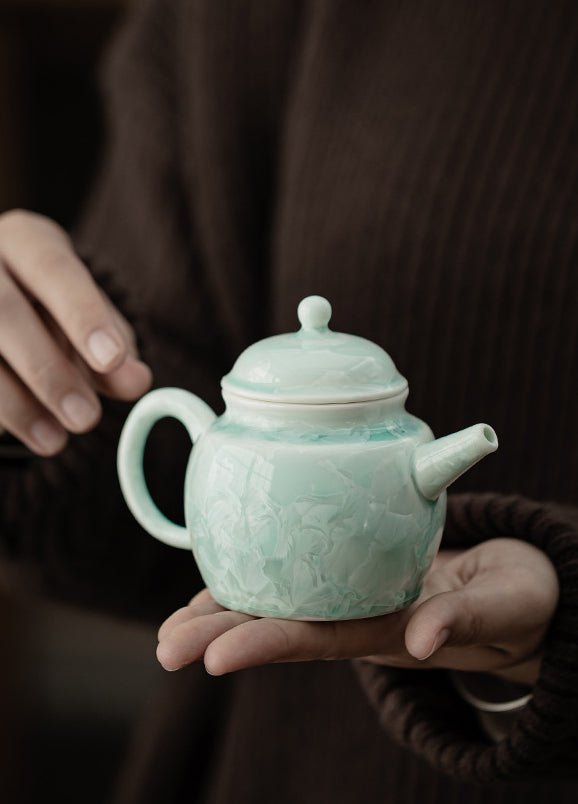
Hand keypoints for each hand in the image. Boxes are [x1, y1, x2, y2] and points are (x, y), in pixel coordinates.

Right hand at [0, 210, 151, 454]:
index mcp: (26, 239)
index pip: (54, 269)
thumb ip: (115, 351)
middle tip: (87, 420)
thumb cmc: (55, 311)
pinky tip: (21, 435)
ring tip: (57, 441)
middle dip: (49, 372)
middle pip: (4, 313)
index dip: (83, 315)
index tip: (112, 360)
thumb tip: (138, 383)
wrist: (3, 306)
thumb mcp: (91, 321)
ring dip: (17, 404)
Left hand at [157, 539, 558, 685]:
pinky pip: (300, 578)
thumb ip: (466, 617)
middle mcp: (363, 620)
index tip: (213, 657)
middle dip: (224, 637)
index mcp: (392, 633)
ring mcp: (355, 599)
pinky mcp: (355, 574)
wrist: (514, 588)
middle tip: (166, 648)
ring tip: (171, 630)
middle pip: (286, 629)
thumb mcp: (502, 607)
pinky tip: (221, 579)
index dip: (267, 645)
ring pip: (284, 607)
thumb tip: (426, 636)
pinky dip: (258, 578)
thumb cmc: (513, 600)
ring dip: (226, 615)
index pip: (321, 639)